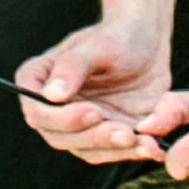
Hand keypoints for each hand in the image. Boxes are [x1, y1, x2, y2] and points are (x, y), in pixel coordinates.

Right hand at [15, 16, 172, 163]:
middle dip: (93, 137)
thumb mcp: (97, 45)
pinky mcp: (103, 135)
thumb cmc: (117, 36)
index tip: (93, 111)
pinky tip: (151, 147)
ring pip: (86, 150)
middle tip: (124, 132)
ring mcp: (77, 125)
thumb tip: (51, 95)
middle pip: (60, 137)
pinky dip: (131, 152)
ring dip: (114, 149)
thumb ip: (72, 67)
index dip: (61, 119)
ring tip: (143, 143)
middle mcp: (53, 108)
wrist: (148, 44)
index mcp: (39, 81)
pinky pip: (111, 152)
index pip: (36, 111)